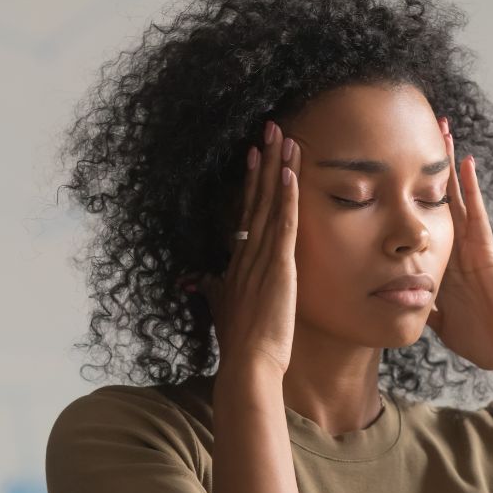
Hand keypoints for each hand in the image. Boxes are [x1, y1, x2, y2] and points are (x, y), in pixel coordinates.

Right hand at [178, 121, 300, 377]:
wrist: (248, 363)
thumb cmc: (240, 343)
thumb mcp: (224, 309)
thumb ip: (214, 289)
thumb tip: (202, 280)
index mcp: (238, 261)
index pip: (246, 211)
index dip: (252, 182)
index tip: (256, 154)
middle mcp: (247, 253)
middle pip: (256, 197)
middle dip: (264, 161)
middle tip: (271, 128)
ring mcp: (261, 258)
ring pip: (270, 204)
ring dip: (277, 168)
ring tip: (284, 136)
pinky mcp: (277, 267)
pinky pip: (283, 224)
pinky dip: (286, 198)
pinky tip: (290, 173)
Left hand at [424, 118, 492, 375]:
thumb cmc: (486, 339)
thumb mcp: (442, 323)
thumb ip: (425, 309)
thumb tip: (401, 304)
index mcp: (443, 264)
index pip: (421, 225)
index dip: (407, 199)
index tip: (391, 174)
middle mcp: (455, 249)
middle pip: (436, 201)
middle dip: (425, 170)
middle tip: (413, 134)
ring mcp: (471, 247)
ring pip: (455, 198)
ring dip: (447, 166)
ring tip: (440, 131)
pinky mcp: (485, 252)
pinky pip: (476, 215)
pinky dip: (470, 189)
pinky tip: (465, 163)